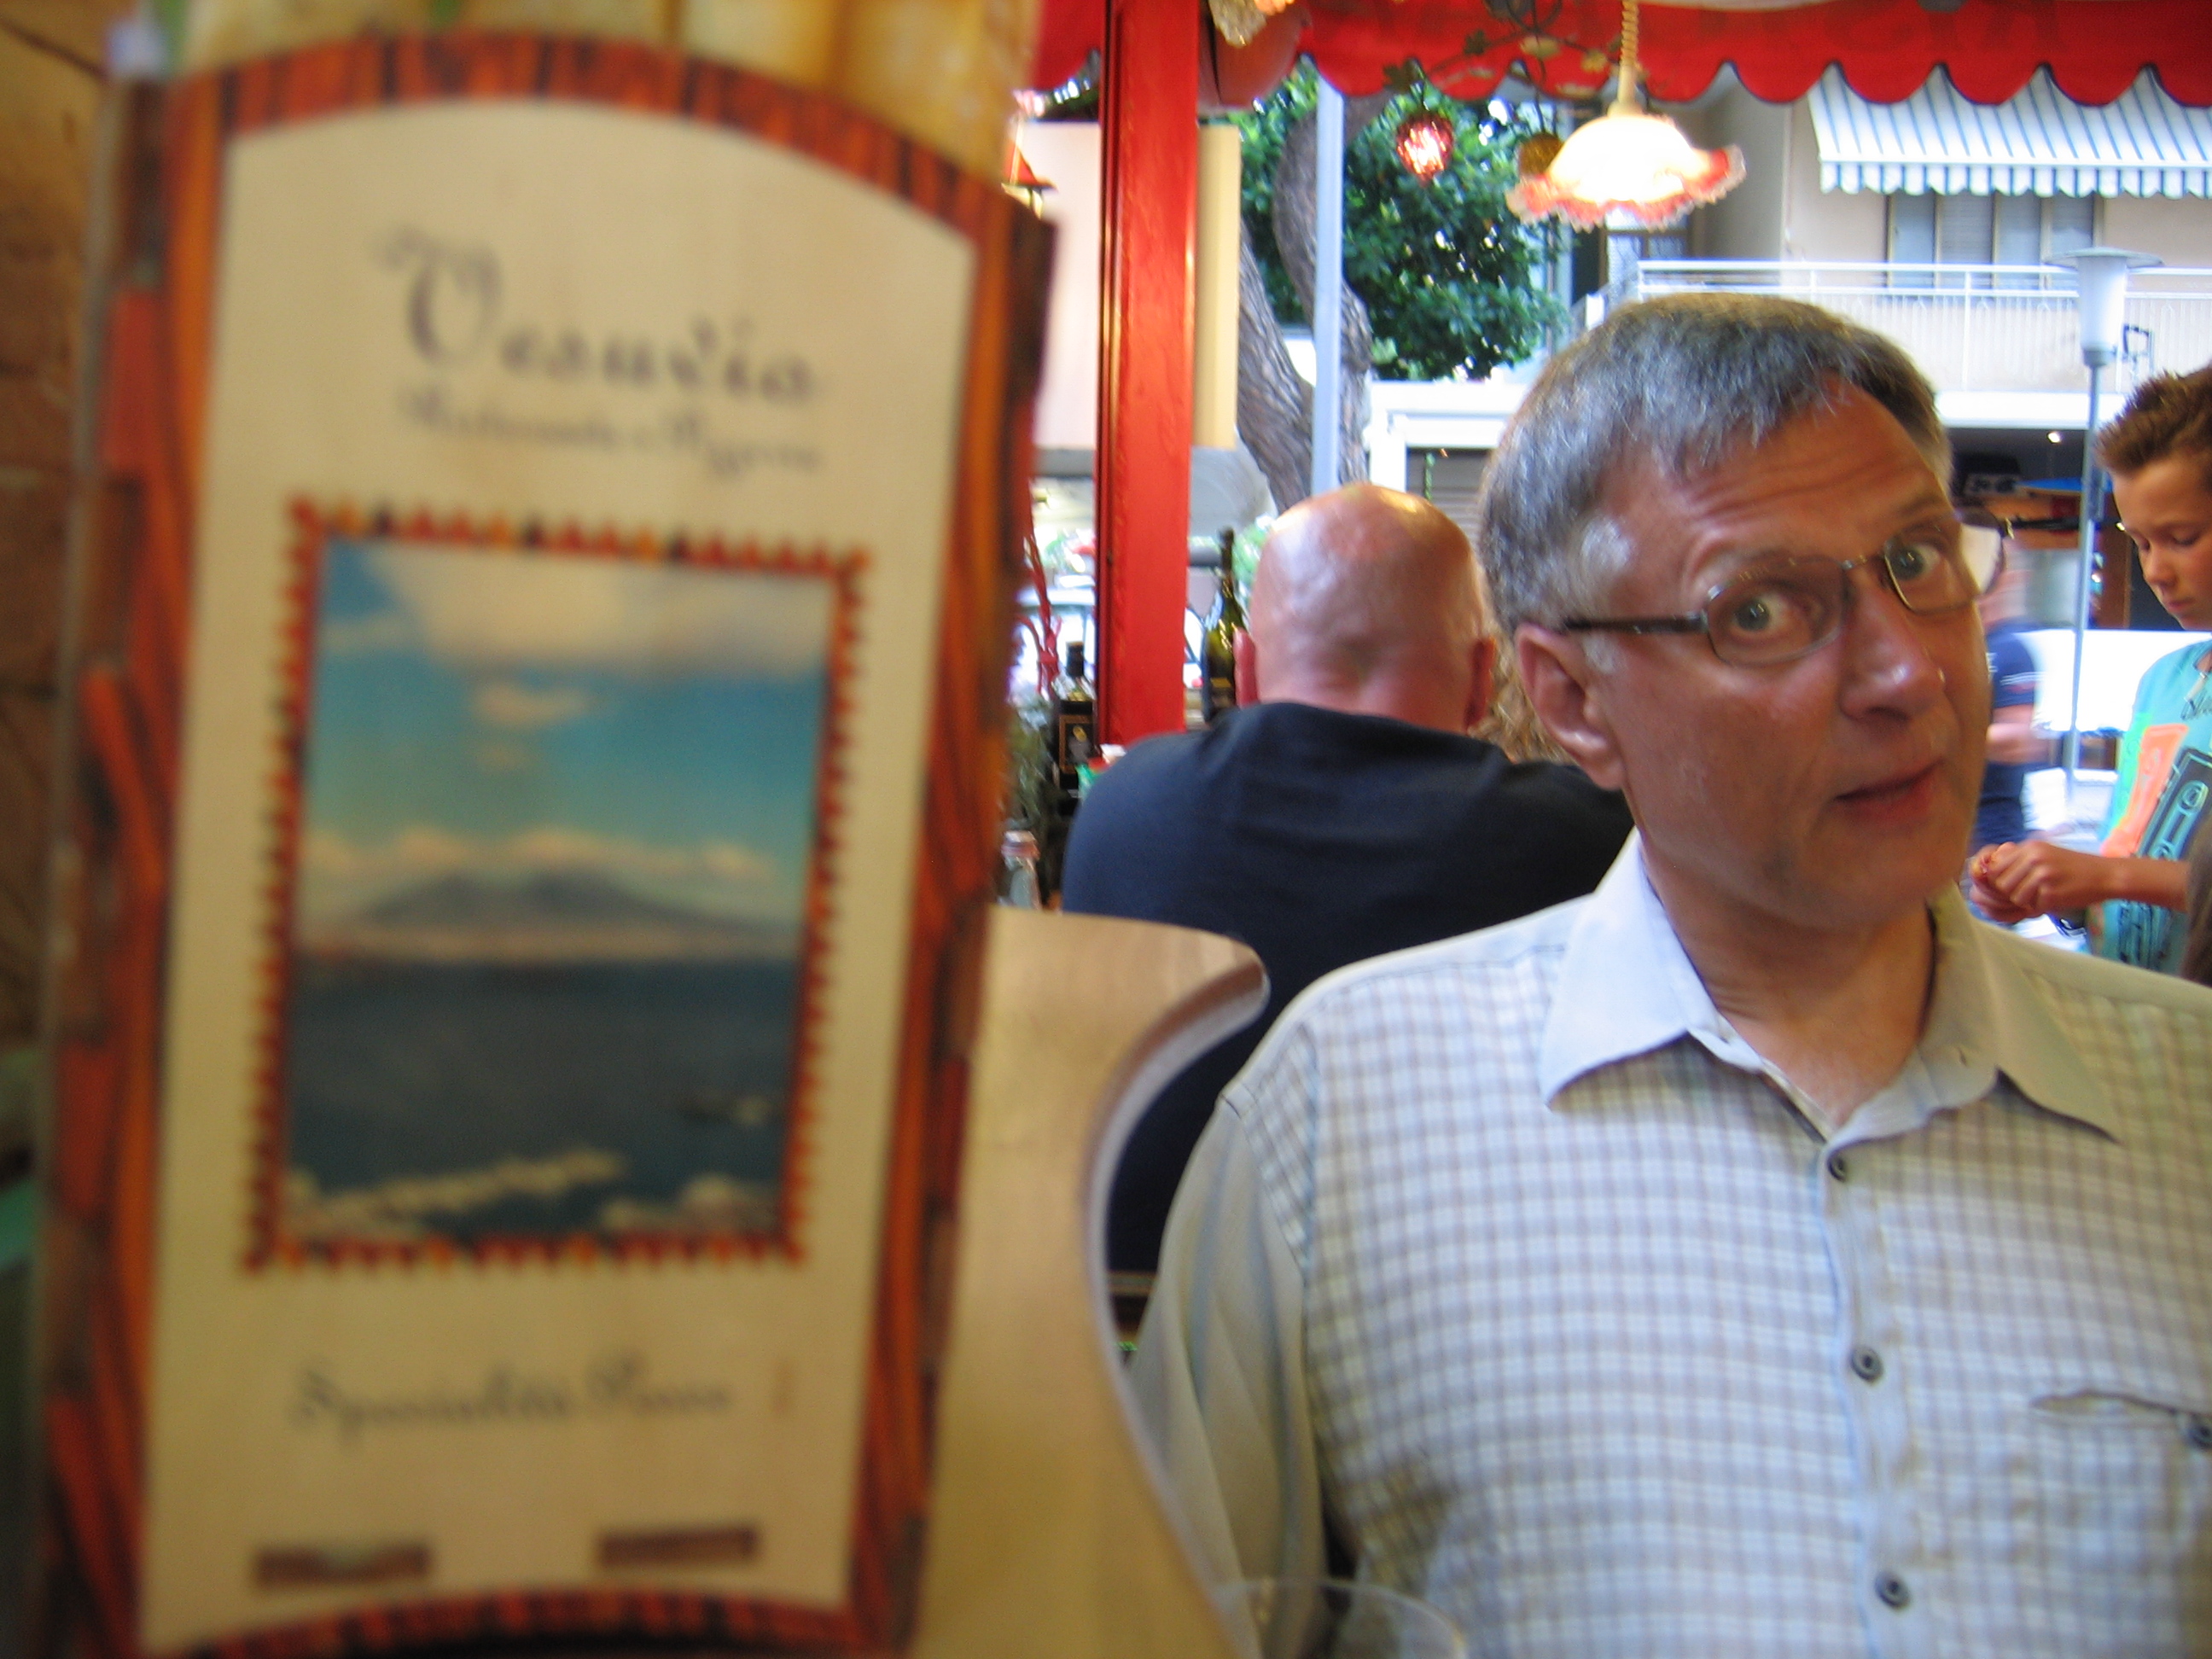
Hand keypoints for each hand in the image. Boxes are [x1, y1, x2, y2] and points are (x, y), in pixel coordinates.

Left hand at [1968, 841, 2111, 920]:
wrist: (2106, 875)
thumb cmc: (2073, 868)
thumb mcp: (2045, 854)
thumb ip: (2019, 861)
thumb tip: (1988, 876)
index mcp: (2030, 847)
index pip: (1994, 868)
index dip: (1997, 881)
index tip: (2009, 887)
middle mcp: (2034, 857)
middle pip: (2001, 884)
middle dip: (2012, 893)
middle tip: (2030, 893)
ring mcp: (2043, 874)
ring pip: (2015, 897)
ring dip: (2027, 902)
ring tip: (2045, 895)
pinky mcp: (2052, 892)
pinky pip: (2033, 906)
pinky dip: (2042, 907)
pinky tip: (2057, 898)